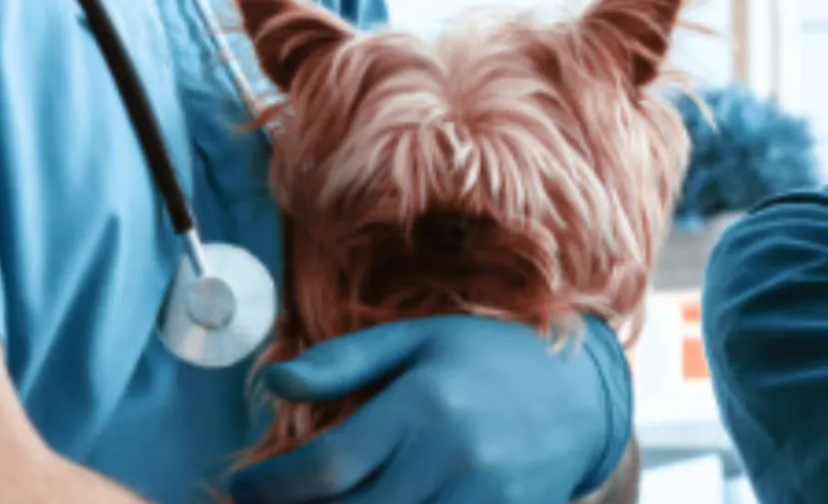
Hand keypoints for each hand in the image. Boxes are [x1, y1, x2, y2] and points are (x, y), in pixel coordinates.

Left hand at [228, 314, 633, 503]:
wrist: (583, 395)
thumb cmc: (490, 359)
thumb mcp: (421, 339)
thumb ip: (346, 361)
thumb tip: (276, 382)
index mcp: (425, 403)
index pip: (329, 466)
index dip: (273, 488)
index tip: (244, 488)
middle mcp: (452, 455)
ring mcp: (482, 496)